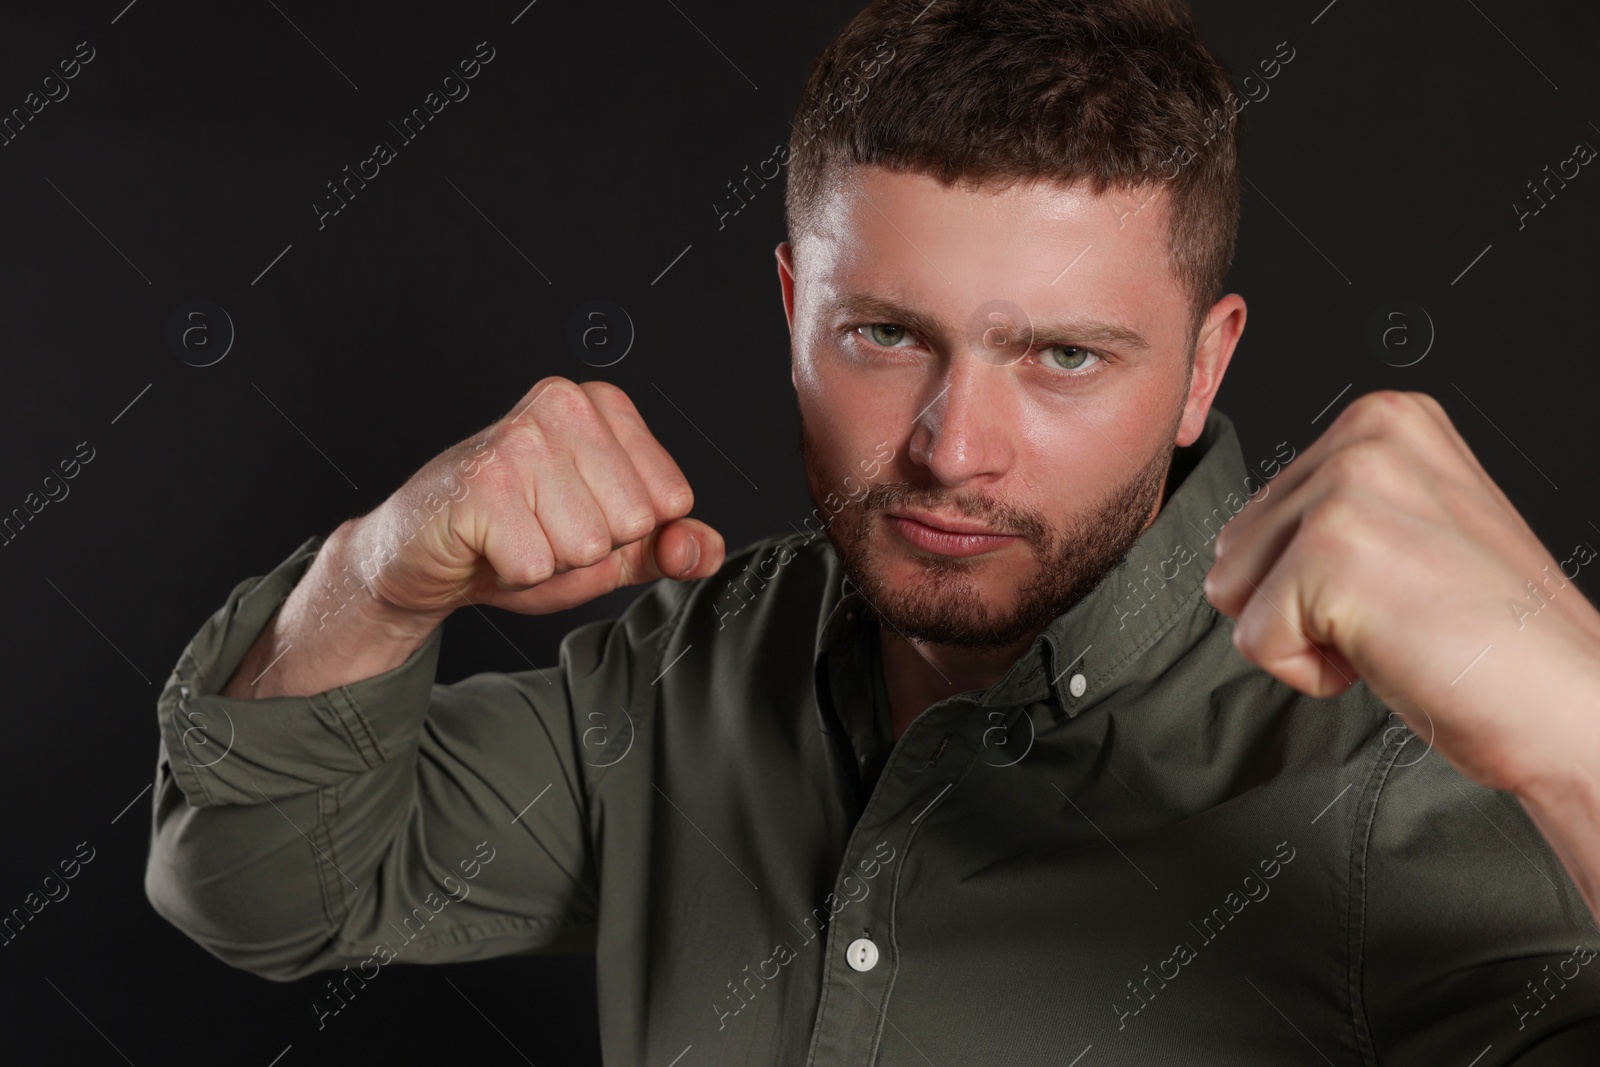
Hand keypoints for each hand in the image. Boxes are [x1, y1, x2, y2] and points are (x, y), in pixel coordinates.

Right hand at [349, 376, 725, 620]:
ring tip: (513, 536)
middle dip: (589, 550)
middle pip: (632, 523)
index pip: (671, 500)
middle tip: (538, 529)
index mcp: (603, 406)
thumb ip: (668, 547)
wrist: (419, 554)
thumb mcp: (609, 547)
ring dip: (549, 562)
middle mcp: (564, 404)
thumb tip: (700, 548)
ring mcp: (521, 438)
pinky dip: (514, 574)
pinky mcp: (483, 481)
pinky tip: (487, 545)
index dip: (626, 532)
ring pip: (588, 546)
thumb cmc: (515, 539)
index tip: (577, 515)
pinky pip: (537, 565)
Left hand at [1202, 390, 1599, 796]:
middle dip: (1297, 603)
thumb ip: (1331, 506)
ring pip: (1232, 589)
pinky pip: (1252, 639)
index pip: (1262, 510)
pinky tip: (1387, 654)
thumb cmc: (1495, 636)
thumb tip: (1247, 539)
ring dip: (1301, 634)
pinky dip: (1308, 672)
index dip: (1312, 575)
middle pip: (1235, 546)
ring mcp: (1346, 491)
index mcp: (1385, 419)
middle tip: (1397, 612)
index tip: (1399, 582)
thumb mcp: (1410, 524)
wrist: (1565, 703)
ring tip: (1392, 627)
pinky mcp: (1330, 555)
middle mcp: (1365, 437)